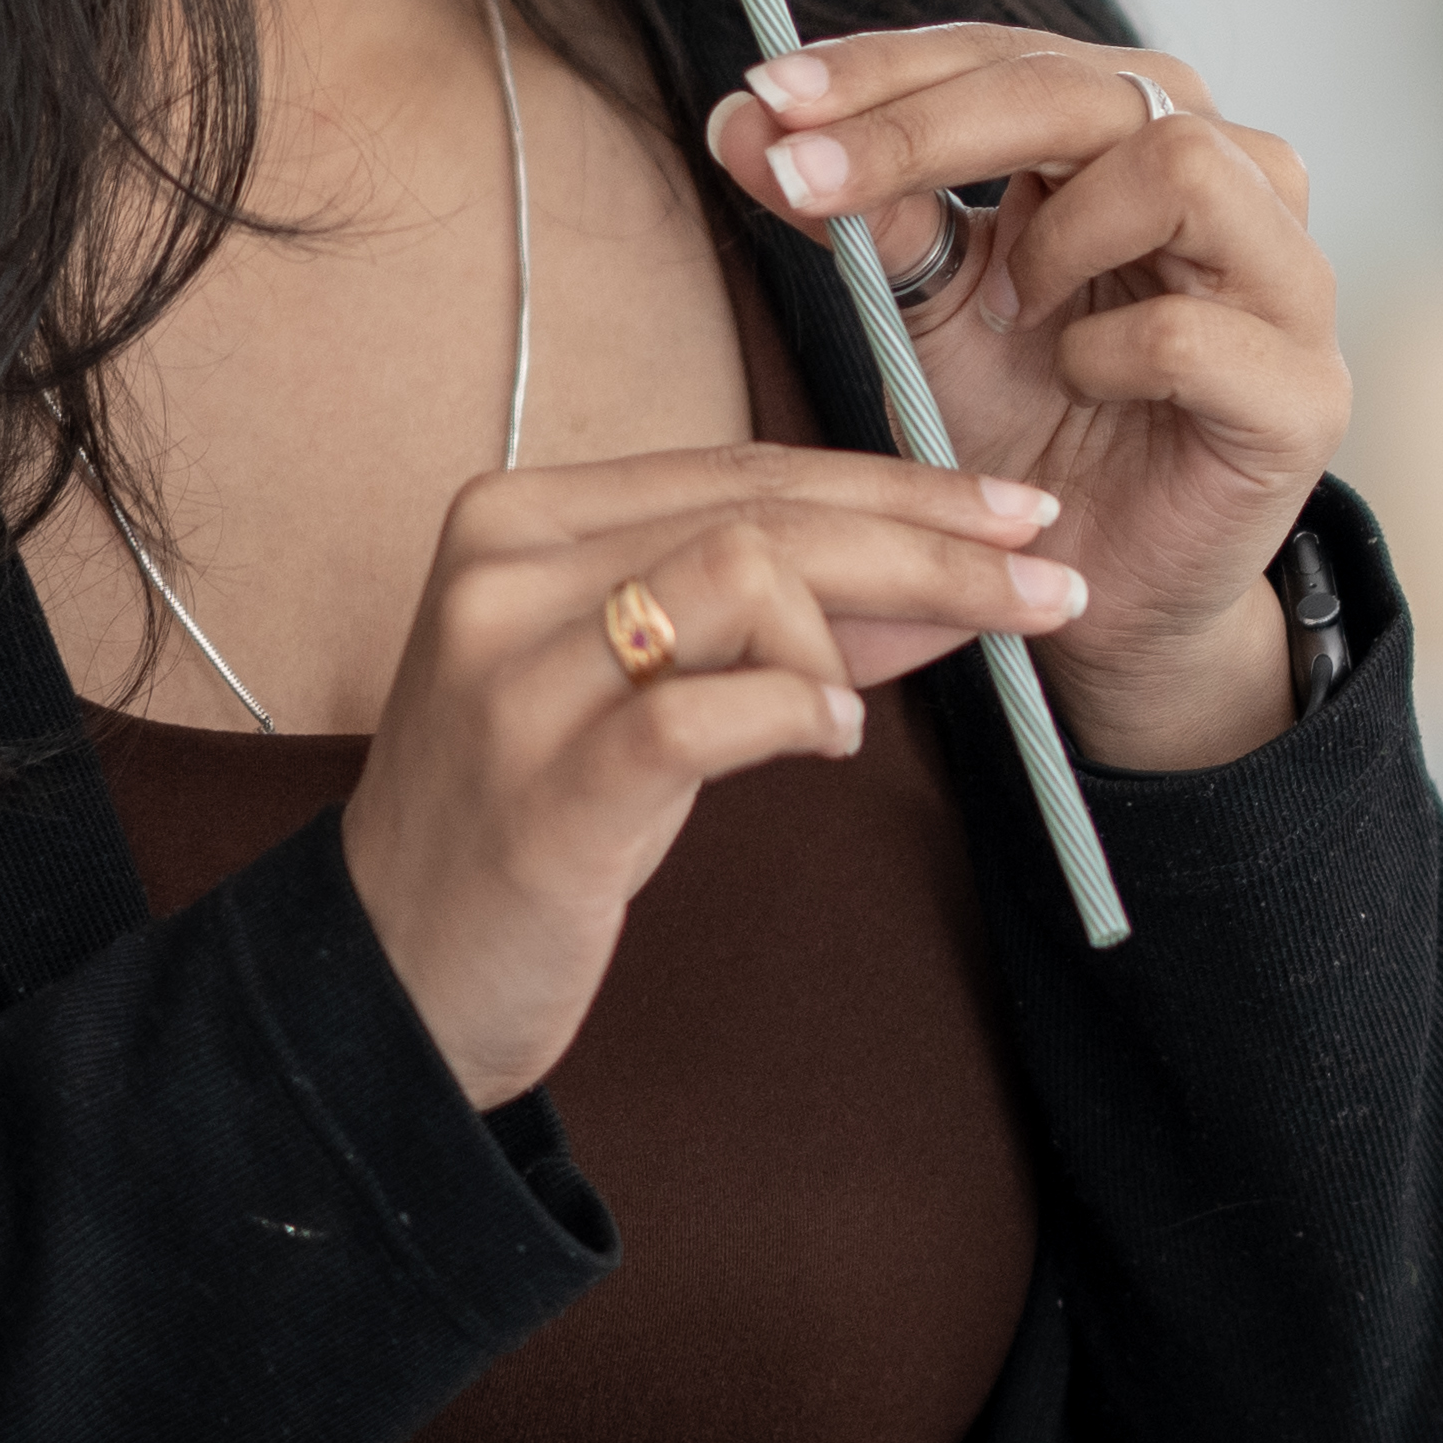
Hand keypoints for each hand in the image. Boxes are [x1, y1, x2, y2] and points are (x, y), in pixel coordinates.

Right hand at [346, 446, 1084, 1101]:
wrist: (391, 978)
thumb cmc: (532, 819)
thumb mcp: (644, 687)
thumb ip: (776, 622)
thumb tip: (949, 576)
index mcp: (521, 518)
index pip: (747, 465)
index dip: (898, 485)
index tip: (1015, 514)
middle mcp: (505, 572)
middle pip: (768, 509)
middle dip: (935, 542)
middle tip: (1051, 583)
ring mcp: (515, 675)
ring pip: (748, 575)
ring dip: (856, 634)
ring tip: (858, 710)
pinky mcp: (545, 784)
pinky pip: (712, 709)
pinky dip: (800, 710)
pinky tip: (829, 738)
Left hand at [709, 27, 1347, 768]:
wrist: (1096, 592)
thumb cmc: (1027, 427)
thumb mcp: (924, 306)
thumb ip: (861, 209)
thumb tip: (742, 120)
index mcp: (1141, 133)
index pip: (1018, 56)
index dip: (893, 67)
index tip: (766, 94)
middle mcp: (1235, 178)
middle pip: (1095, 85)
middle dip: (931, 124)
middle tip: (808, 178)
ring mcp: (1286, 280)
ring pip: (1183, 166)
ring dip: (1059, 237)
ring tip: (1012, 313)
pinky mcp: (1305, 393)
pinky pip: (1194, 332)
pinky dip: (1107, 357)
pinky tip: (1081, 384)